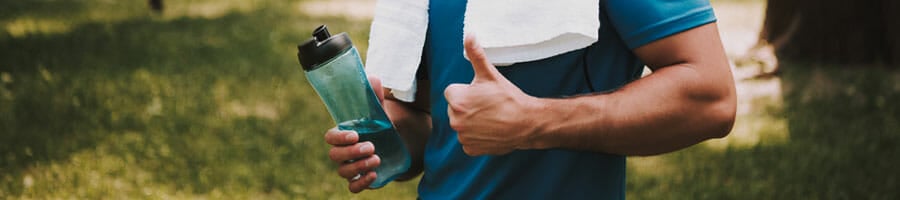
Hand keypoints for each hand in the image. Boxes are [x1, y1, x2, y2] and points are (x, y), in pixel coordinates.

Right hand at [322, 76, 384, 192]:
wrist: (399, 147)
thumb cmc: (383, 128)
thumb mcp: (381, 112)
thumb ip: (375, 97)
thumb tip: (372, 78)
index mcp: (345, 134)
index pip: (330, 137)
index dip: (339, 137)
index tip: (355, 134)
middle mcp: (345, 151)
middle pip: (334, 155)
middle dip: (351, 152)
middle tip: (371, 146)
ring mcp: (352, 166)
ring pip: (343, 171)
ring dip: (358, 166)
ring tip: (377, 158)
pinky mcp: (362, 179)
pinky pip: (352, 187)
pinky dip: (361, 183)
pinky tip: (374, 174)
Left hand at [443, 35, 542, 155]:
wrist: (526, 123)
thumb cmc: (509, 98)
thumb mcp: (490, 74)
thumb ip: (476, 54)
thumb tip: (469, 35)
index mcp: (457, 100)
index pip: (452, 92)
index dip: (467, 91)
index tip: (481, 94)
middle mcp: (456, 120)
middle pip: (455, 109)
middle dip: (467, 106)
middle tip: (487, 106)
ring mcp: (463, 136)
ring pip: (461, 124)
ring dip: (471, 122)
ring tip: (490, 118)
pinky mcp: (471, 148)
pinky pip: (468, 140)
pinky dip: (476, 137)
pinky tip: (490, 130)